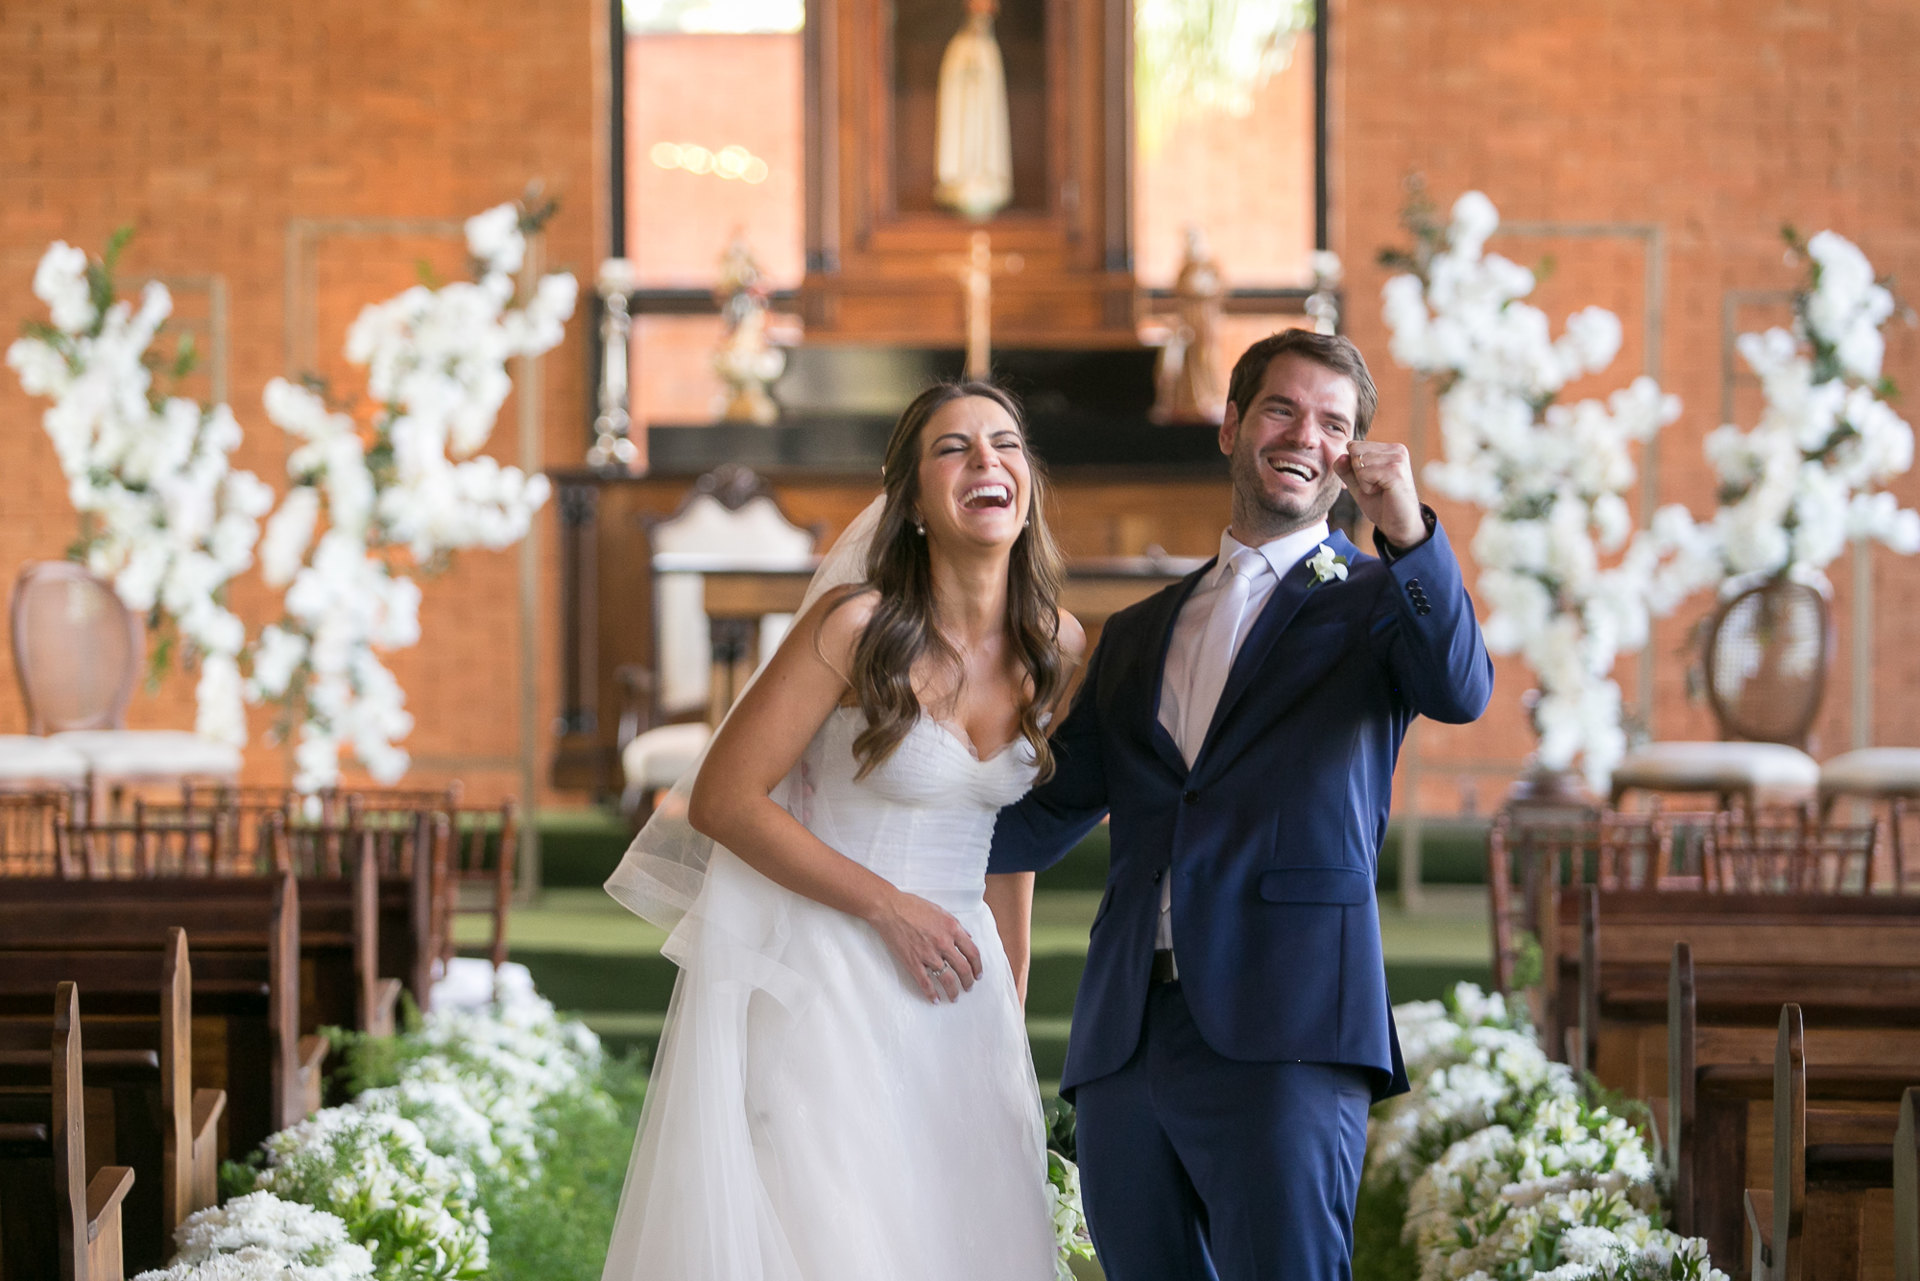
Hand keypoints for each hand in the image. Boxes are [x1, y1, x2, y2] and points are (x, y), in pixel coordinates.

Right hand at [868, 889, 983, 1001]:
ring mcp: (928, 954)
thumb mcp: (941, 911)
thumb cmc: (913, 906)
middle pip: (962, 969)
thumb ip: (956, 925)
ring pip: (946, 979)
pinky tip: (935, 999)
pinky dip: (931, 993)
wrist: (890, 909)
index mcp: (952, 929)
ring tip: (955, 996)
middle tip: (969, 987)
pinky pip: (925, 982)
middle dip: (968, 981)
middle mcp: (943, 943)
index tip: (977, 973)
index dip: (977, 966)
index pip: (972, 952)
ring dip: (953, 991)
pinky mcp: (913, 962)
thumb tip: (967, 937)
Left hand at [1332, 440, 1425, 548]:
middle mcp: (1396, 450)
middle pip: (1354, 451)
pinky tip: (1383, 492)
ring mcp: (1398, 459)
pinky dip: (1367, 488)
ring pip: (1358, 462)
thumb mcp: (1358, 485)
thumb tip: (1340, 456)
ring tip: (1381, 490)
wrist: (1400, 526)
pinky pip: (1364, 474)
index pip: (1353, 446)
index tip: (1372, 481)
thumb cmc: (1381, 505)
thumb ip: (1346, 470)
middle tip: (1377, 487)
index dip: (1354, 468)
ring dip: (1363, 482)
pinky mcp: (1396, 471)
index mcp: (1389, 449)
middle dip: (1358, 474)